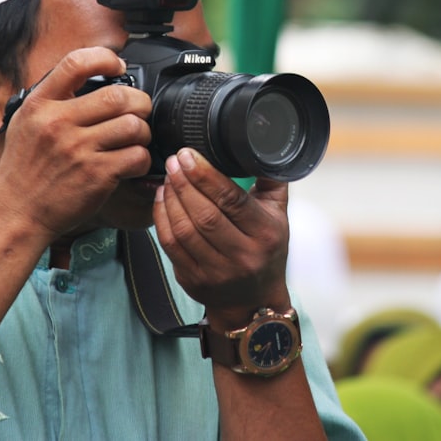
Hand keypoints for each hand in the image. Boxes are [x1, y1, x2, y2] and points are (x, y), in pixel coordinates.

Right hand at [0, 46, 152, 238]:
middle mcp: (57, 123)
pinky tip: (132, 163)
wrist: (16, 214)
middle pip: (118, 95)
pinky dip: (142, 159)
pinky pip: (136, 156)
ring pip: (133, 126)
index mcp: (39, 104)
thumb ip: (53, 100)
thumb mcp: (26, 124)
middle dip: (140, 102)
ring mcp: (77, 149)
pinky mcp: (95, 175)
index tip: (118, 67)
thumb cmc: (24, 170)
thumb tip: (92, 78)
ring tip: (136, 140)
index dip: (105, 58)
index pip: (76, 63)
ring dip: (143, 132)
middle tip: (139, 111)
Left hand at [152, 148, 291, 328]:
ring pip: (184, 229)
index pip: (232, 200)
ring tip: (167, 177)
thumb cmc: (266, 248)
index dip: (206, 176)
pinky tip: (161, 199)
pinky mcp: (193, 280)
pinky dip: (161, 218)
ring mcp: (216, 272)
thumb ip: (270, 178)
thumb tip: (258, 140)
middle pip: (205, 214)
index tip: (188, 155)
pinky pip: (170, 245)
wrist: (254, 300)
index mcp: (265, 234)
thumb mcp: (278, 214)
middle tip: (173, 160)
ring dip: (170, 198)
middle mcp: (242, 256)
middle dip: (184, 182)